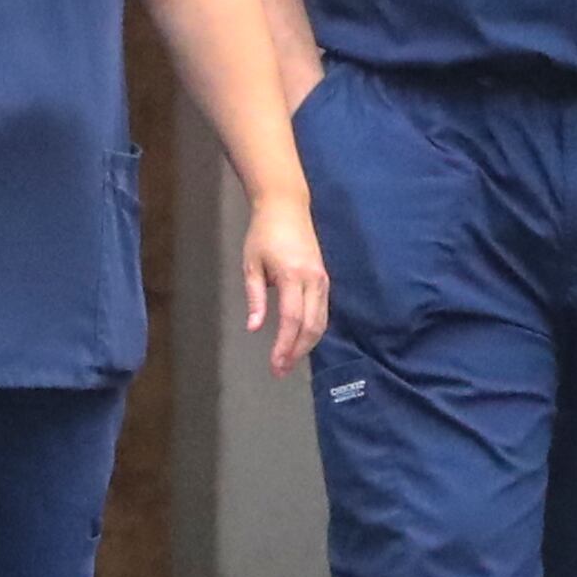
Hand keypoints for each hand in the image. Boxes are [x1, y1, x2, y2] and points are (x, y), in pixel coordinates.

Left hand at [243, 197, 329, 374]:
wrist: (287, 207)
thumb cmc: (264, 233)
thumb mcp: (251, 264)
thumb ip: (255, 297)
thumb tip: (254, 328)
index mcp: (293, 276)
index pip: (291, 319)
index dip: (284, 345)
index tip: (274, 365)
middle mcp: (314, 280)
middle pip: (311, 326)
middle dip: (297, 351)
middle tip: (281, 370)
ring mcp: (323, 280)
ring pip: (322, 321)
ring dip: (307, 344)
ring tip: (289, 360)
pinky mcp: (325, 279)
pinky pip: (323, 311)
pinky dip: (313, 330)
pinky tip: (301, 340)